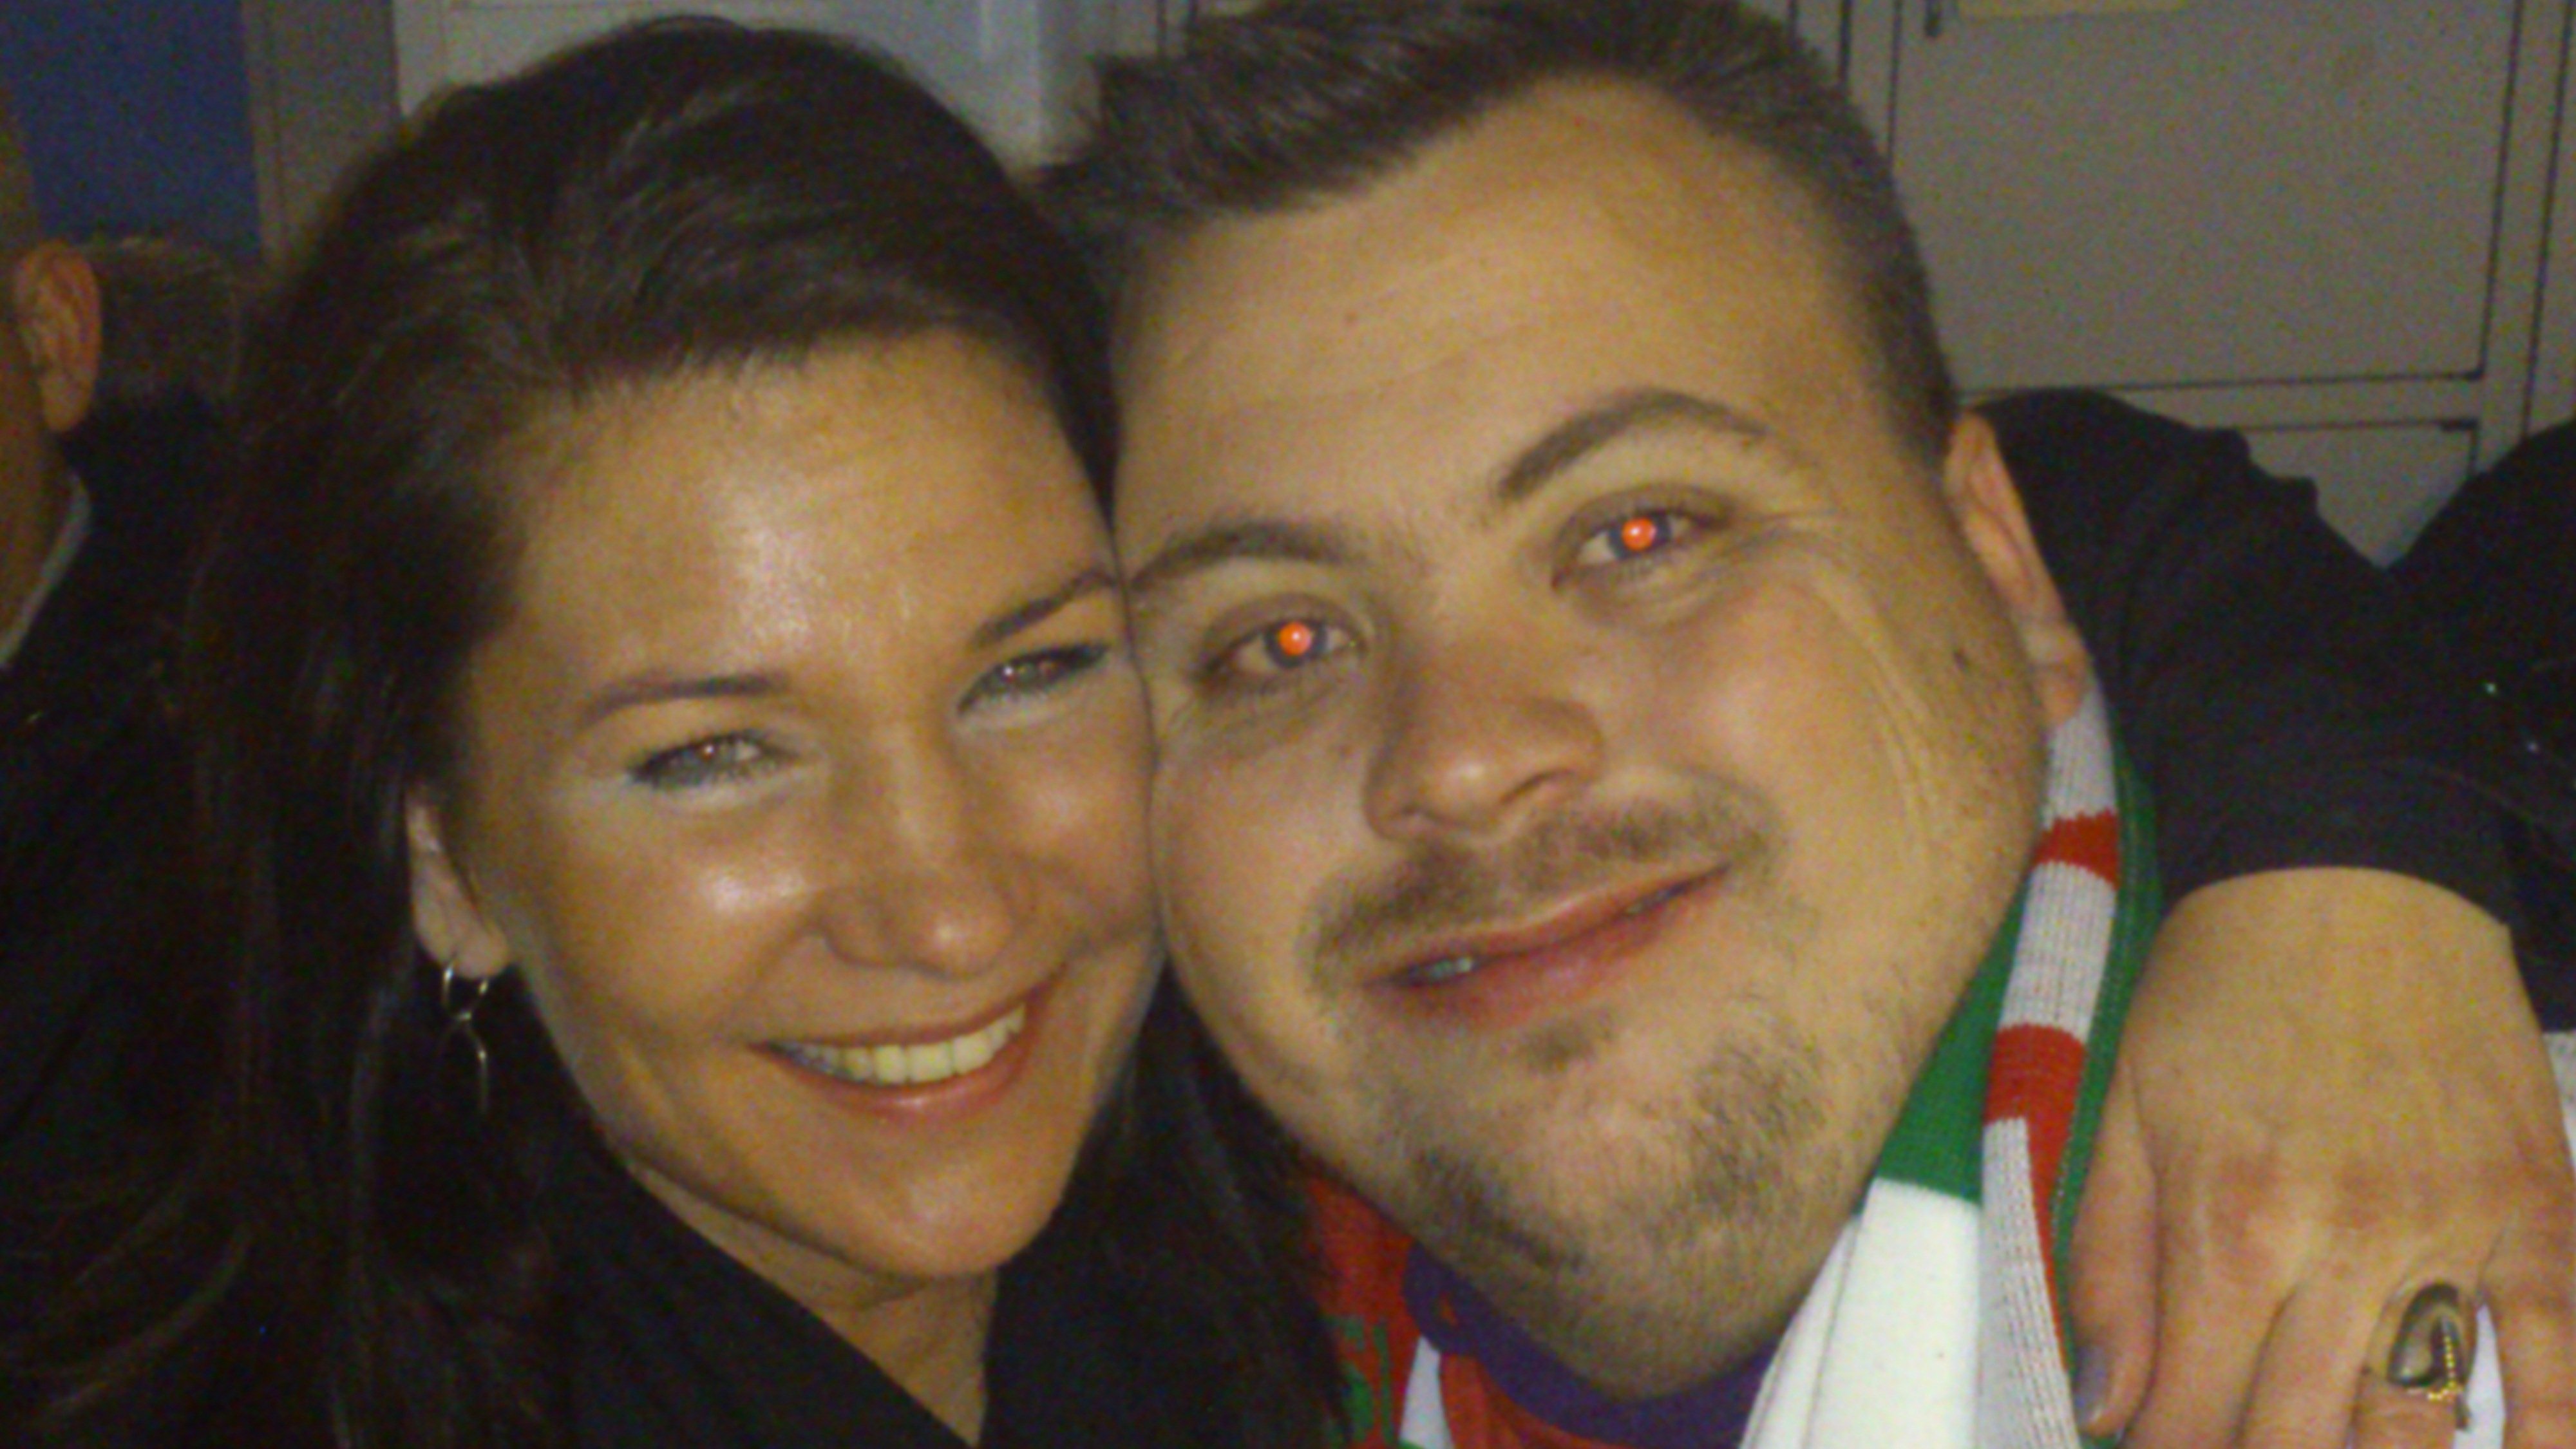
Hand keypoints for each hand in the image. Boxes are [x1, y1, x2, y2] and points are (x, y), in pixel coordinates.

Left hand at [2069, 868, 2574, 1448]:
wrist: (2348, 870)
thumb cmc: (2217, 988)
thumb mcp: (2122, 1110)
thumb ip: (2109, 1266)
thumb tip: (2103, 1405)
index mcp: (2230, 1223)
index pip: (2196, 1411)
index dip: (2171, 1446)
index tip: (2161, 1441)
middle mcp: (2348, 1246)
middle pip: (2303, 1435)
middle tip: (2235, 1440)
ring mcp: (2457, 1233)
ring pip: (2419, 1420)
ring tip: (2328, 1438)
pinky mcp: (2540, 1208)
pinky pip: (2559, 1354)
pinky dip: (2540, 1427)